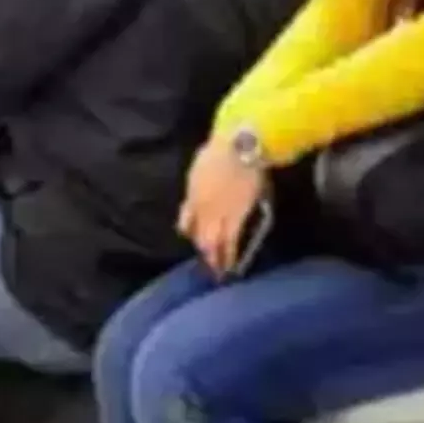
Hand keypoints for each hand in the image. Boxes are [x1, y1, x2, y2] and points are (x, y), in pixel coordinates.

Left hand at [178, 135, 265, 277]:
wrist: (236, 148)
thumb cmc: (221, 149)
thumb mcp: (201, 165)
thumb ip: (200, 181)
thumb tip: (202, 183)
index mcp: (192, 194)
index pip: (187, 220)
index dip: (190, 230)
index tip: (192, 238)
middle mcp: (200, 208)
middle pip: (198, 234)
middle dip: (202, 250)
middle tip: (205, 265)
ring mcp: (216, 215)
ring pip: (211, 242)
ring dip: (214, 259)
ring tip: (216, 274)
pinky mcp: (236, 218)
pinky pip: (230, 241)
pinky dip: (229, 256)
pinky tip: (230, 268)